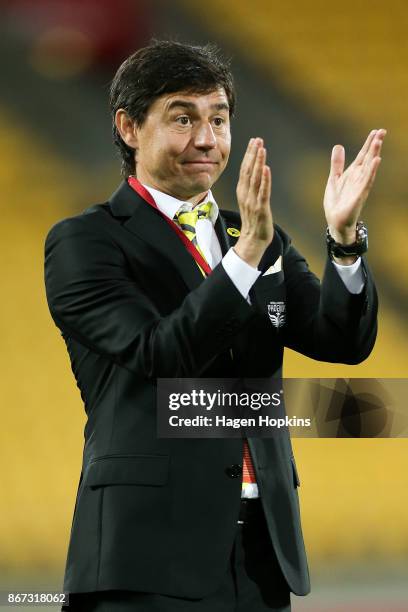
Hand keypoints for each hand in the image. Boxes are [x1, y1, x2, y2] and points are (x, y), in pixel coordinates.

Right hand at [234, 138, 273, 267]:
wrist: (252, 241)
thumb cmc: (253, 223)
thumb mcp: (249, 202)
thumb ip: (251, 189)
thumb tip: (256, 174)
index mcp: (242, 192)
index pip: (245, 169)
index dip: (249, 155)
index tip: (253, 141)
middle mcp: (245, 195)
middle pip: (248, 171)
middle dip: (253, 154)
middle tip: (257, 139)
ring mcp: (252, 202)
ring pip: (255, 178)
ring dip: (258, 162)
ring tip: (261, 148)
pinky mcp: (261, 209)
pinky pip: (263, 192)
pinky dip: (264, 180)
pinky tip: (266, 169)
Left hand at [324, 129, 385, 244]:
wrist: (336, 222)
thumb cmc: (337, 202)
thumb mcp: (334, 179)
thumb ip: (337, 164)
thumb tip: (338, 146)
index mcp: (353, 174)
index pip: (363, 155)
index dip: (369, 143)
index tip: (376, 131)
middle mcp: (359, 178)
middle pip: (368, 158)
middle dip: (375, 145)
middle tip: (382, 131)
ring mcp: (360, 186)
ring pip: (369, 167)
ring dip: (374, 154)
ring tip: (379, 141)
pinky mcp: (359, 195)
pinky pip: (366, 181)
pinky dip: (371, 171)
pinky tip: (376, 161)